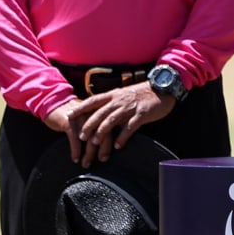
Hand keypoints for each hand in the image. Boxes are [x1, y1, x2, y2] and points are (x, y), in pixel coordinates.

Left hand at [58, 84, 174, 168]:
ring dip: (102, 132)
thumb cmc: (144, 93)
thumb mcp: (125, 94)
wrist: (163, 88)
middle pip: (100, 113)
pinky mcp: (141, 114)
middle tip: (81, 136)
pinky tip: (118, 146)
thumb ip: (113, 103)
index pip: (93, 100)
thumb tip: (101, 113)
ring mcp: (130, 107)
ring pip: (112, 120)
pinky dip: (122, 137)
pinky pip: (129, 127)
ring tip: (96, 142)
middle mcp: (120, 100)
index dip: (81, 108)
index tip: (70, 116)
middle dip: (89, 125)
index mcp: (114, 94)